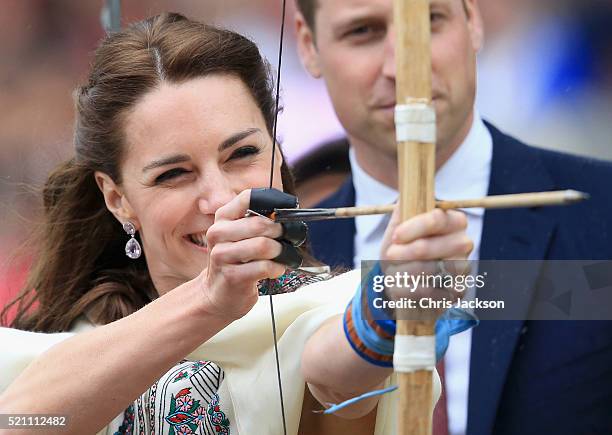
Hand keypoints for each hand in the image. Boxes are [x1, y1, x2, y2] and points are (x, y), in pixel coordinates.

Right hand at [199, 190, 285, 320]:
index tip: (287, 211)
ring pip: (263, 245)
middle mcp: (218, 233)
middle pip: (259, 224)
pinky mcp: (232, 276)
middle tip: (287, 238)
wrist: (217, 293)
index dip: (273, 202)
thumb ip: (258, 220)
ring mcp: (222, 255)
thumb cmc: (235, 261)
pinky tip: (275, 269)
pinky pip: (265, 267)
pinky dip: (277, 267)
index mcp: (223, 218)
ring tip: (281, 255)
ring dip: (280, 251)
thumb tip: (288, 211)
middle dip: (280, 231)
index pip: (248, 198)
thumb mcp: (240, 235)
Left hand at [379, 206, 472, 318]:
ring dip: (402, 272)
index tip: (395, 236)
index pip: (436, 219)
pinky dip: (407, 290)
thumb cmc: (401, 248)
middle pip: (431, 247)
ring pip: (429, 271)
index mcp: (453, 221)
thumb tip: (405, 197)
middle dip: (404, 253)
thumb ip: (402, 211)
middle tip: (390, 255)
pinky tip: (400, 286)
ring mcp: (463, 268)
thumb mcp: (397, 228)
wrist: (401, 280)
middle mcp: (463, 243)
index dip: (413, 228)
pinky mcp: (457, 291)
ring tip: (393, 271)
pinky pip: (429, 292)